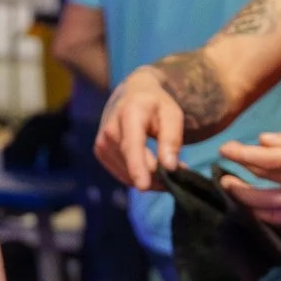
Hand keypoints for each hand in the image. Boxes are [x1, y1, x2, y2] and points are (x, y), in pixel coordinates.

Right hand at [97, 67, 185, 190]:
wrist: (131, 94)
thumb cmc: (156, 105)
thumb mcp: (172, 114)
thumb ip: (172, 139)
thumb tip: (169, 167)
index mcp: (129, 113)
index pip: (131, 145)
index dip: (137, 167)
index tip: (143, 186)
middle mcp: (110, 129)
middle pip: (131, 162)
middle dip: (155, 175)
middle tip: (180, 172)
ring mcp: (102, 142)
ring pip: (126, 173)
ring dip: (149, 177)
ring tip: (166, 167)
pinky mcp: (100, 152)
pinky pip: (122, 174)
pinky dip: (138, 176)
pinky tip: (151, 167)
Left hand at [219, 123, 280, 221]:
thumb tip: (262, 141)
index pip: (265, 159)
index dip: (241, 154)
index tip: (224, 149)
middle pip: (262, 182)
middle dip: (238, 174)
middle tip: (223, 168)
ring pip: (266, 205)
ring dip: (244, 197)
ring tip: (230, 187)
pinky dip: (263, 213)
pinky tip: (251, 207)